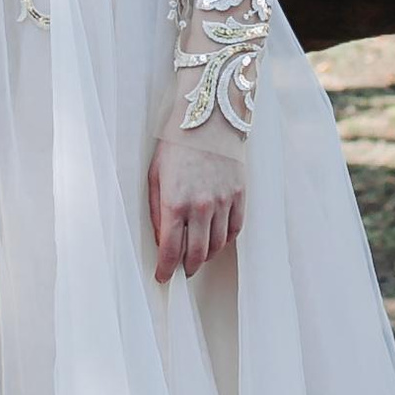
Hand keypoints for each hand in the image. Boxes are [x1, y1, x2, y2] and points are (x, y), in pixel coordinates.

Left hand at [148, 117, 247, 282]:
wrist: (208, 117)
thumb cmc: (175, 143)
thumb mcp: (155, 175)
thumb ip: (156, 210)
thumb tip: (161, 239)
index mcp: (175, 203)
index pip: (171, 251)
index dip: (166, 269)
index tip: (162, 277)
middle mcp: (201, 206)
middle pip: (197, 254)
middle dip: (187, 267)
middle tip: (181, 270)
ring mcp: (223, 201)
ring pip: (218, 245)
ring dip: (207, 256)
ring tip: (198, 255)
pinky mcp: (239, 194)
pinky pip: (235, 229)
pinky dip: (225, 240)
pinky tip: (216, 239)